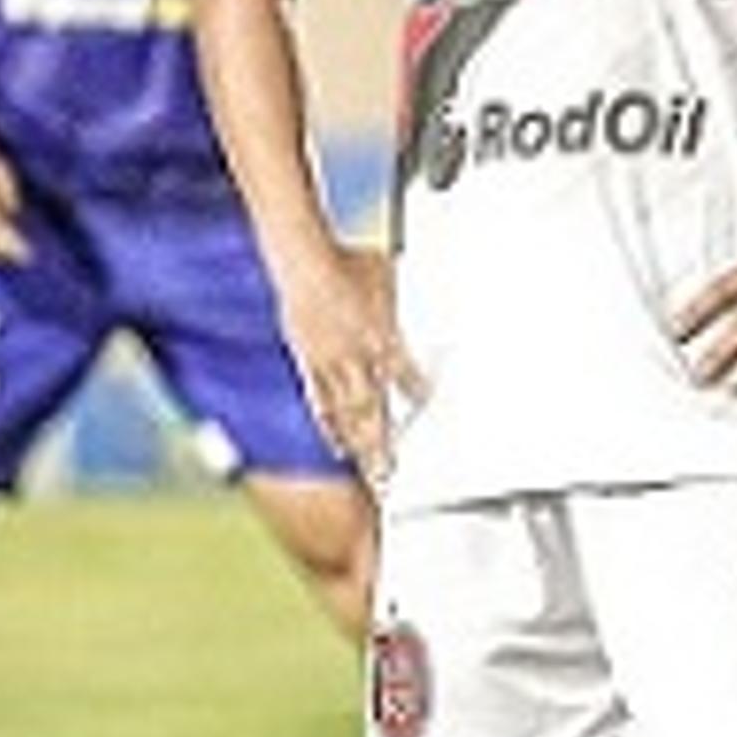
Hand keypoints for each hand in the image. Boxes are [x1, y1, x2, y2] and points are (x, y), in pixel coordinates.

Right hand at [277, 242, 419, 485]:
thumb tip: (432, 302)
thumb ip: (406, 300)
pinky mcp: (309, 363)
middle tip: (393, 475)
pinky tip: (339, 448)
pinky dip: (331, 427)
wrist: (304, 260)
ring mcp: (331, 364)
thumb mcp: (391, 276)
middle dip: (384, 445)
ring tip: (372, 472)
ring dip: (361, 446)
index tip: (429, 418)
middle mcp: (358, 357)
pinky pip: (321, 402)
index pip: (409, 378)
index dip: (420, 399)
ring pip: (349, 414)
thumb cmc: (349, 263)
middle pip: (374, 411)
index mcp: (383, 336)